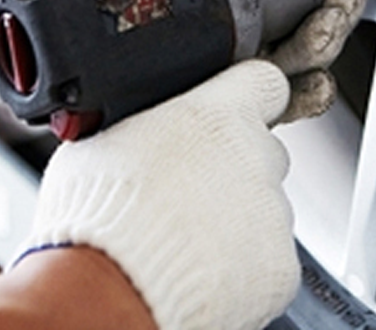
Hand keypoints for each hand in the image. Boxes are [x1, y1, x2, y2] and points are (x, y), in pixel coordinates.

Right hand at [18, 60, 299, 329]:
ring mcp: (273, 213)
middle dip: (232, 169)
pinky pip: (267, 258)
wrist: (109, 292)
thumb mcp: (104, 143)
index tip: (238, 111)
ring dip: (234, 219)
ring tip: (183, 239)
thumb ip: (149, 126)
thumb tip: (143, 127)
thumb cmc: (96, 220)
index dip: (248, 98)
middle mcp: (256, 158)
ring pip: (263, 208)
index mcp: (218, 116)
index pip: (263, 83)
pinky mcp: (280, 265)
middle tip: (188, 194)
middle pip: (260, 152)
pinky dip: (241, 266)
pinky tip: (201, 270)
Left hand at [25, 0, 375, 120]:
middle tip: (329, 6)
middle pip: (321, 33)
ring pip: (302, 72)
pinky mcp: (204, 92)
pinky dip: (293, 99)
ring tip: (305, 36)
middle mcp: (248, 25)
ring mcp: (228, 61)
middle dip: (336, 19)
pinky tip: (292, 82)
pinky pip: (266, 106)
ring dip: (316, 56)